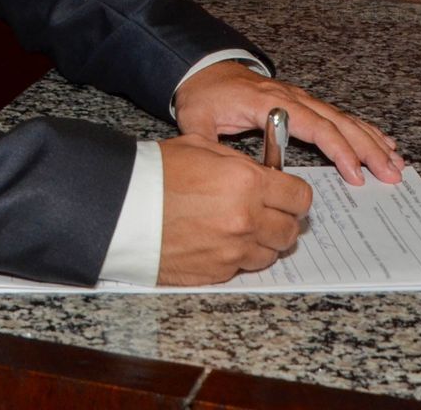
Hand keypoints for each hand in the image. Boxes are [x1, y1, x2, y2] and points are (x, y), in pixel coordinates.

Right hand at [157, 133, 310, 283]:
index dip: (294, 195)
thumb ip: (240, 164)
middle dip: (281, 219)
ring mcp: (233, 251)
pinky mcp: (217, 273)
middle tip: (265, 211)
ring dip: (261, 241)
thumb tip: (264, 176)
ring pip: (270, 253)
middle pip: (290, 230)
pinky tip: (216, 240)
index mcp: (247, 183)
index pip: (300, 197)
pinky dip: (237, 256)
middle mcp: (247, 220)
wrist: (120, 208)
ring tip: (237, 227)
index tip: (287, 194)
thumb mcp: (200, 147)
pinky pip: (243, 267)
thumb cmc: (154, 173)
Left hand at [172, 60, 404, 185]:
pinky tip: (382, 141)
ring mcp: (301, 98)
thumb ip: (206, 144)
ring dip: (371, 141)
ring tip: (396, 163)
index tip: (355, 174)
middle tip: (391, 174)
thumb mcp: (196, 119)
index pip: (313, 126)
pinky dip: (363, 129)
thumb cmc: (204, 95)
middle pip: (338, 123)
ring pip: (343, 119)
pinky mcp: (304, 103)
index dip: (337, 150)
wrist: (204, 69)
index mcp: (269, 103)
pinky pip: (338, 116)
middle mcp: (292, 98)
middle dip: (367, 150)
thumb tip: (225, 173)